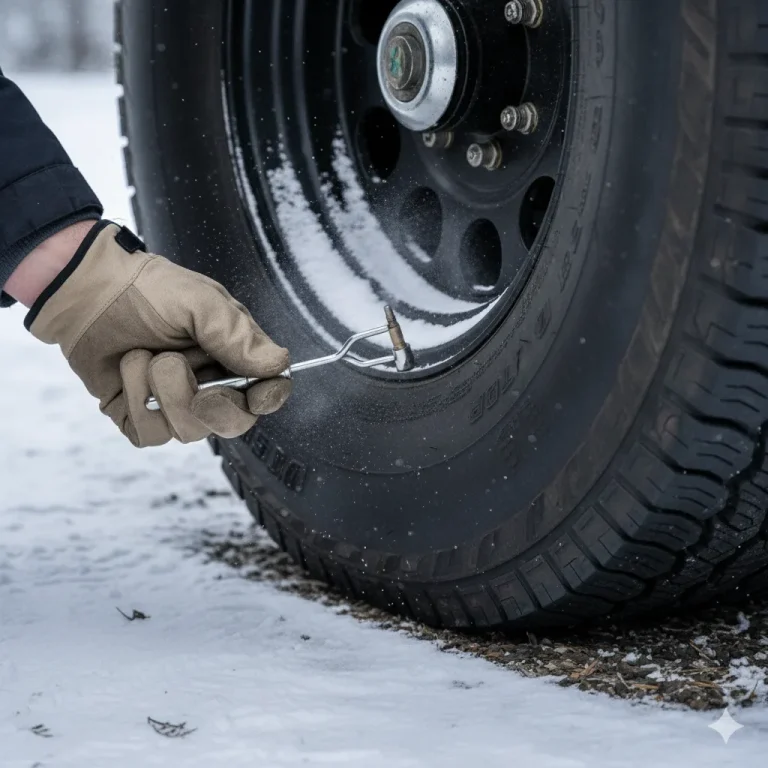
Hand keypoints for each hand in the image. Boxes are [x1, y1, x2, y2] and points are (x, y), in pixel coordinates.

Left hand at [21, 221, 290, 446]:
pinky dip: (136, 400)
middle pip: (235, 422)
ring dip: (163, 389)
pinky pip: (150, 434)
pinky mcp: (143, 419)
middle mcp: (211, 385)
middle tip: (188, 376)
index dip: (268, 398)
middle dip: (212, 404)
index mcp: (234, 356)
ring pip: (190, 431)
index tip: (257, 397)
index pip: (268, 390)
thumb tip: (277, 364)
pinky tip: (129, 370)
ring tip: (145, 354)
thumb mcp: (200, 301)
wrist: (88, 292)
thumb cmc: (147, 289)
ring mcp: (177, 405)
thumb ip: (238, 335)